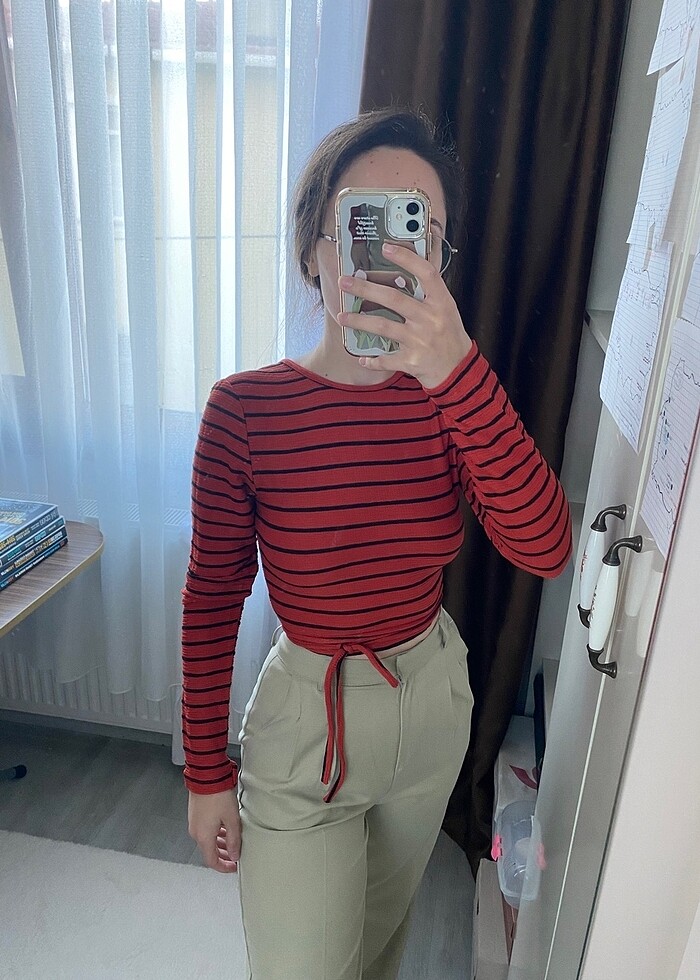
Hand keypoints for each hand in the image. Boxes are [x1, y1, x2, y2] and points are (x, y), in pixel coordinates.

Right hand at [188, 788, 240, 873]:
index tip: (234, 867)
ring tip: (232, 843)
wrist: (206, 776)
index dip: (224, 867)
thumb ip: (233, 840)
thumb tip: (234, 856)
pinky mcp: (195, 814)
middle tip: (235, 856)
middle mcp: (196, 833)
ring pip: (207, 841)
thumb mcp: (231, 820)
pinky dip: (215, 835)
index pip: (212, 861)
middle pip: (209, 852)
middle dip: (222, 856)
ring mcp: (194, 823)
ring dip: (219, 845)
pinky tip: (225, 830)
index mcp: (203, 838)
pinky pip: (205, 831)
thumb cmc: (219, 796)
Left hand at [336, 241, 472, 389]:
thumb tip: (400, 274)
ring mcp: (420, 340)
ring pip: (383, 327)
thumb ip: (428, 295)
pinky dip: (372, 359)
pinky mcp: (412, 361)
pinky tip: (362, 357)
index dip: (407, 258)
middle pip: (394, 298)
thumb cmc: (449, 336)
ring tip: (342, 316)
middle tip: (345, 282)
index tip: (386, 247)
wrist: (459, 370)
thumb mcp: (446, 310)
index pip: (426, 273)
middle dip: (365, 289)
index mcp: (441, 303)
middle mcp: (430, 319)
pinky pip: (386, 358)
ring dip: (359, 321)